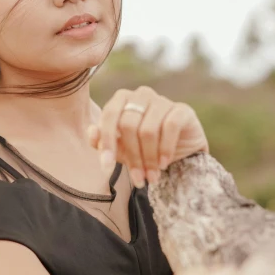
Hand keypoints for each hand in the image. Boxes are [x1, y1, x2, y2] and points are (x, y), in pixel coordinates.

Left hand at [88, 87, 207, 186]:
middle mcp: (141, 95)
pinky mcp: (182, 110)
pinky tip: (164, 164)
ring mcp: (162, 100)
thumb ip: (102, 141)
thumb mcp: (120, 148)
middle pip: (129, 125)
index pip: (109, 116)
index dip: (106, 142)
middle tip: (138, 179)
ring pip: (148, 130)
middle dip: (132, 157)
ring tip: (151, 177)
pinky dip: (165, 149)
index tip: (106, 168)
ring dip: (148, 159)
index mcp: (122, 99)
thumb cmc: (143, 148)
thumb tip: (92, 132)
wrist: (181, 152)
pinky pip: (169, 128)